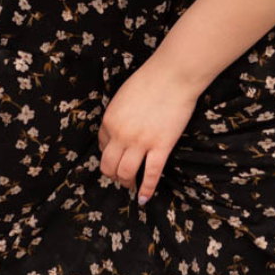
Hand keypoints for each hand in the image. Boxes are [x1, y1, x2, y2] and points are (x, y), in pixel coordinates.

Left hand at [98, 59, 199, 205]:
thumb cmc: (150, 80)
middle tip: (120, 178)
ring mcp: (141, 143)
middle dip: (112, 175)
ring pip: (126, 173)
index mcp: (109, 121)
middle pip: (109, 166)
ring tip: (131, 186)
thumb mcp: (123, 97)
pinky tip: (143, 199)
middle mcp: (121, 135)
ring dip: (126, 183)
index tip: (116, 157)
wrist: (173, 75)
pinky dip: (146, 189)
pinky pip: (151, 174)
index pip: (101, 146)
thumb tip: (116, 133)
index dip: (108, 154)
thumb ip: (117, 116)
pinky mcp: (161, 147)